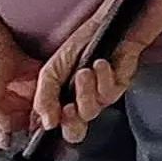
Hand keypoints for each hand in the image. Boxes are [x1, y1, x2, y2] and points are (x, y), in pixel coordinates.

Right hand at [36, 29, 145, 145]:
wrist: (104, 27)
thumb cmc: (78, 46)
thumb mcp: (50, 70)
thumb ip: (44, 98)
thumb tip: (46, 124)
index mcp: (59, 102)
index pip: (51, 127)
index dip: (48, 130)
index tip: (48, 121)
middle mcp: (78, 105)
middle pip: (74, 133)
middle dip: (71, 123)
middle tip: (67, 108)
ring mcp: (98, 99)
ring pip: (90, 112)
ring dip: (85, 91)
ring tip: (84, 71)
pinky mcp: (117, 90)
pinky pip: (108, 95)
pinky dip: (103, 78)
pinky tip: (101, 64)